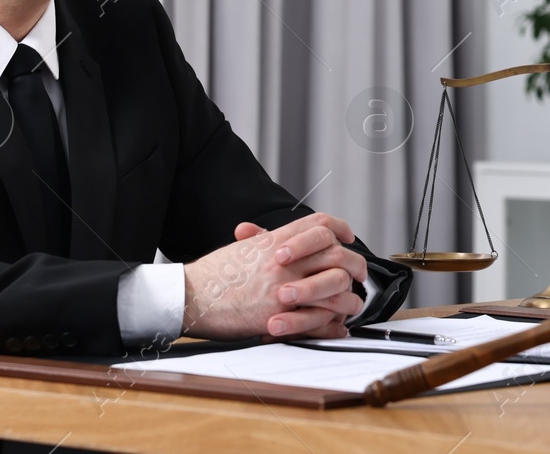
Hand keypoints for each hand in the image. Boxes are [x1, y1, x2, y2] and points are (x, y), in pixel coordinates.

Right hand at [181, 212, 367, 339]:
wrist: (190, 297)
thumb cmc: (213, 275)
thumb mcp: (243, 249)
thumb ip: (265, 241)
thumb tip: (279, 239)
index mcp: (275, 241)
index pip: (319, 224)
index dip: (339, 227)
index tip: (347, 236)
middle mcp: (284, 260)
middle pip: (335, 252)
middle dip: (353, 263)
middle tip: (358, 273)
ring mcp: (283, 286)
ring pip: (334, 285)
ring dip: (347, 295)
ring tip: (351, 302)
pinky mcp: (279, 314)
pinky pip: (318, 317)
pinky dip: (332, 323)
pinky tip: (338, 325)